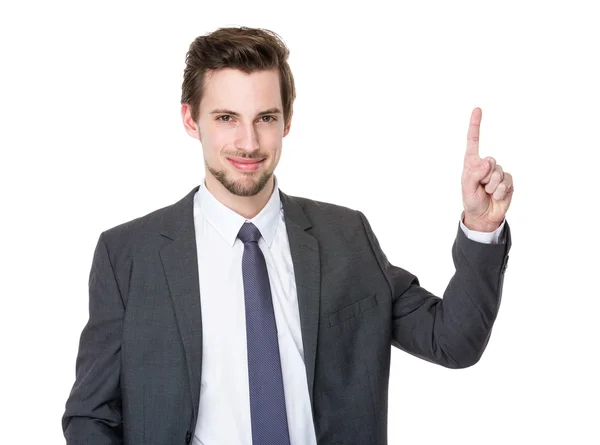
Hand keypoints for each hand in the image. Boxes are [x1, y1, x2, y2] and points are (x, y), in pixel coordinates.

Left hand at [461, 108, 513, 231]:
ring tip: (487, 193)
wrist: (484, 216)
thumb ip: (474, 174)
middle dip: (484, 177)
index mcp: (472, 163)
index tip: (477, 109)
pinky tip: (496, 196)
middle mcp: (485, 165)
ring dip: (492, 187)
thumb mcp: (467, 188)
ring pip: (498, 173)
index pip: (473, 141)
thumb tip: (487, 161)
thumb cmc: (472, 200)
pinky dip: (500, 191)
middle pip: (489, 161)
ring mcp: (498, 172)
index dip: (475, 125)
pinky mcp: (508, 180)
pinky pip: (506, 182)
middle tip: (481, 187)